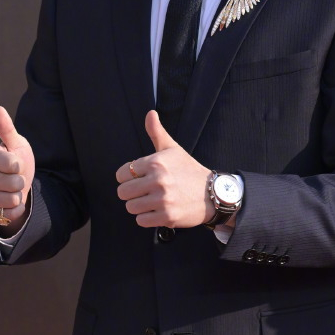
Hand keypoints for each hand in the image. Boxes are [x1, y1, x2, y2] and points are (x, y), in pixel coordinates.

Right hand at [0, 106, 34, 233]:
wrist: (16, 185)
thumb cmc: (15, 161)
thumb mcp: (16, 144)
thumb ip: (6, 129)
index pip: (11, 164)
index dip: (20, 165)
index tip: (16, 163)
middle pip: (13, 184)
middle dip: (21, 182)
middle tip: (15, 178)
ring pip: (10, 200)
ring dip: (18, 196)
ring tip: (12, 190)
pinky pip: (6, 215)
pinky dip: (14, 211)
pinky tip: (9, 203)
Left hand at [115, 110, 212, 227]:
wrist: (213, 194)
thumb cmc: (189, 170)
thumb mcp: (173, 149)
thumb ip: (157, 132)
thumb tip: (150, 113)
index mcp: (156, 162)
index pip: (122, 174)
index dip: (128, 177)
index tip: (138, 178)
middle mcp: (158, 180)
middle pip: (123, 192)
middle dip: (132, 193)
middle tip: (145, 191)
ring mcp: (163, 199)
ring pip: (130, 207)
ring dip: (139, 206)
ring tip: (152, 201)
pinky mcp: (167, 216)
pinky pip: (141, 221)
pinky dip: (147, 218)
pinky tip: (158, 210)